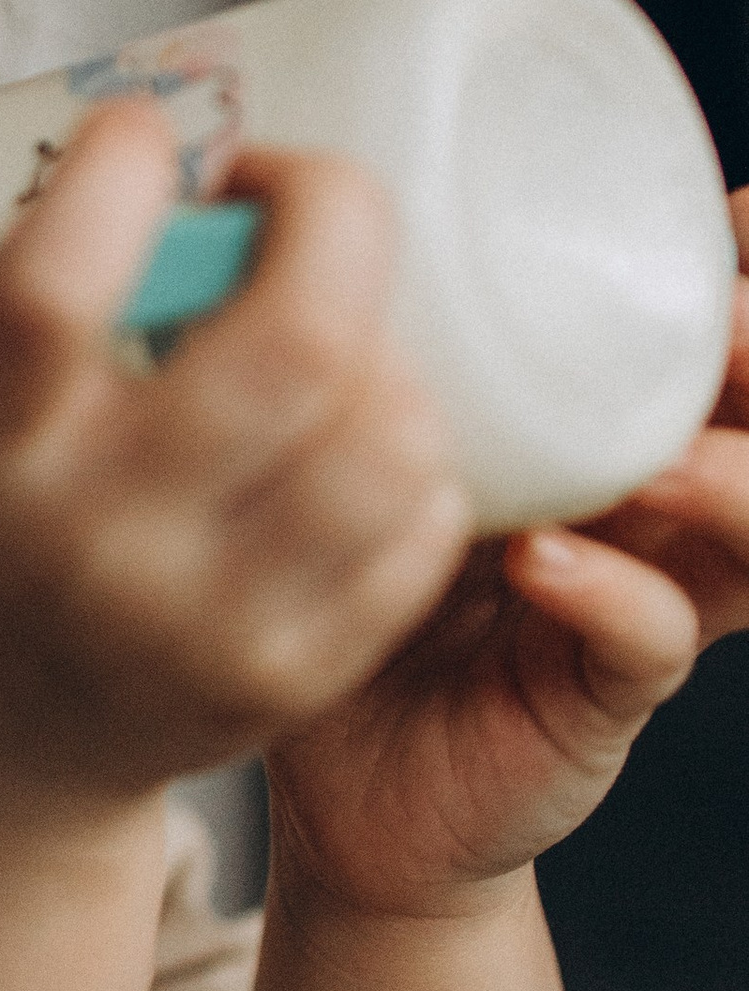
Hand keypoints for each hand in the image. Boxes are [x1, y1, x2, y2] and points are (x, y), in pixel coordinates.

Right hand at [0, 85, 470, 813]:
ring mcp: (199, 622)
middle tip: (284, 181)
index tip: (133, 130)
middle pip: (278, 350)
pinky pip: (416, 528)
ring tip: (319, 301)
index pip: (50, 296)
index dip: (120, 174)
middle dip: (325, 210)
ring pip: (373, 434)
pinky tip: (354, 411)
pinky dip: (410, 446)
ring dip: (378, 330)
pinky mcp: (292, 675)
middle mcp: (82, 547)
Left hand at [267, 185, 748, 917]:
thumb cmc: (344, 593)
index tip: (742, 204)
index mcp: (592, 425)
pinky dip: (612, 593)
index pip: (690, 332)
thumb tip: (287, 222)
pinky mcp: (605, 692)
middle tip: (733, 312)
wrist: (341, 786)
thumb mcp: (353, 454)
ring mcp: (642, 591)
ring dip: (725, 477)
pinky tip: (546, 562)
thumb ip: (362, 365)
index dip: (730, 267)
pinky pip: (649, 637)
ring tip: (665, 457)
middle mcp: (644, 500)